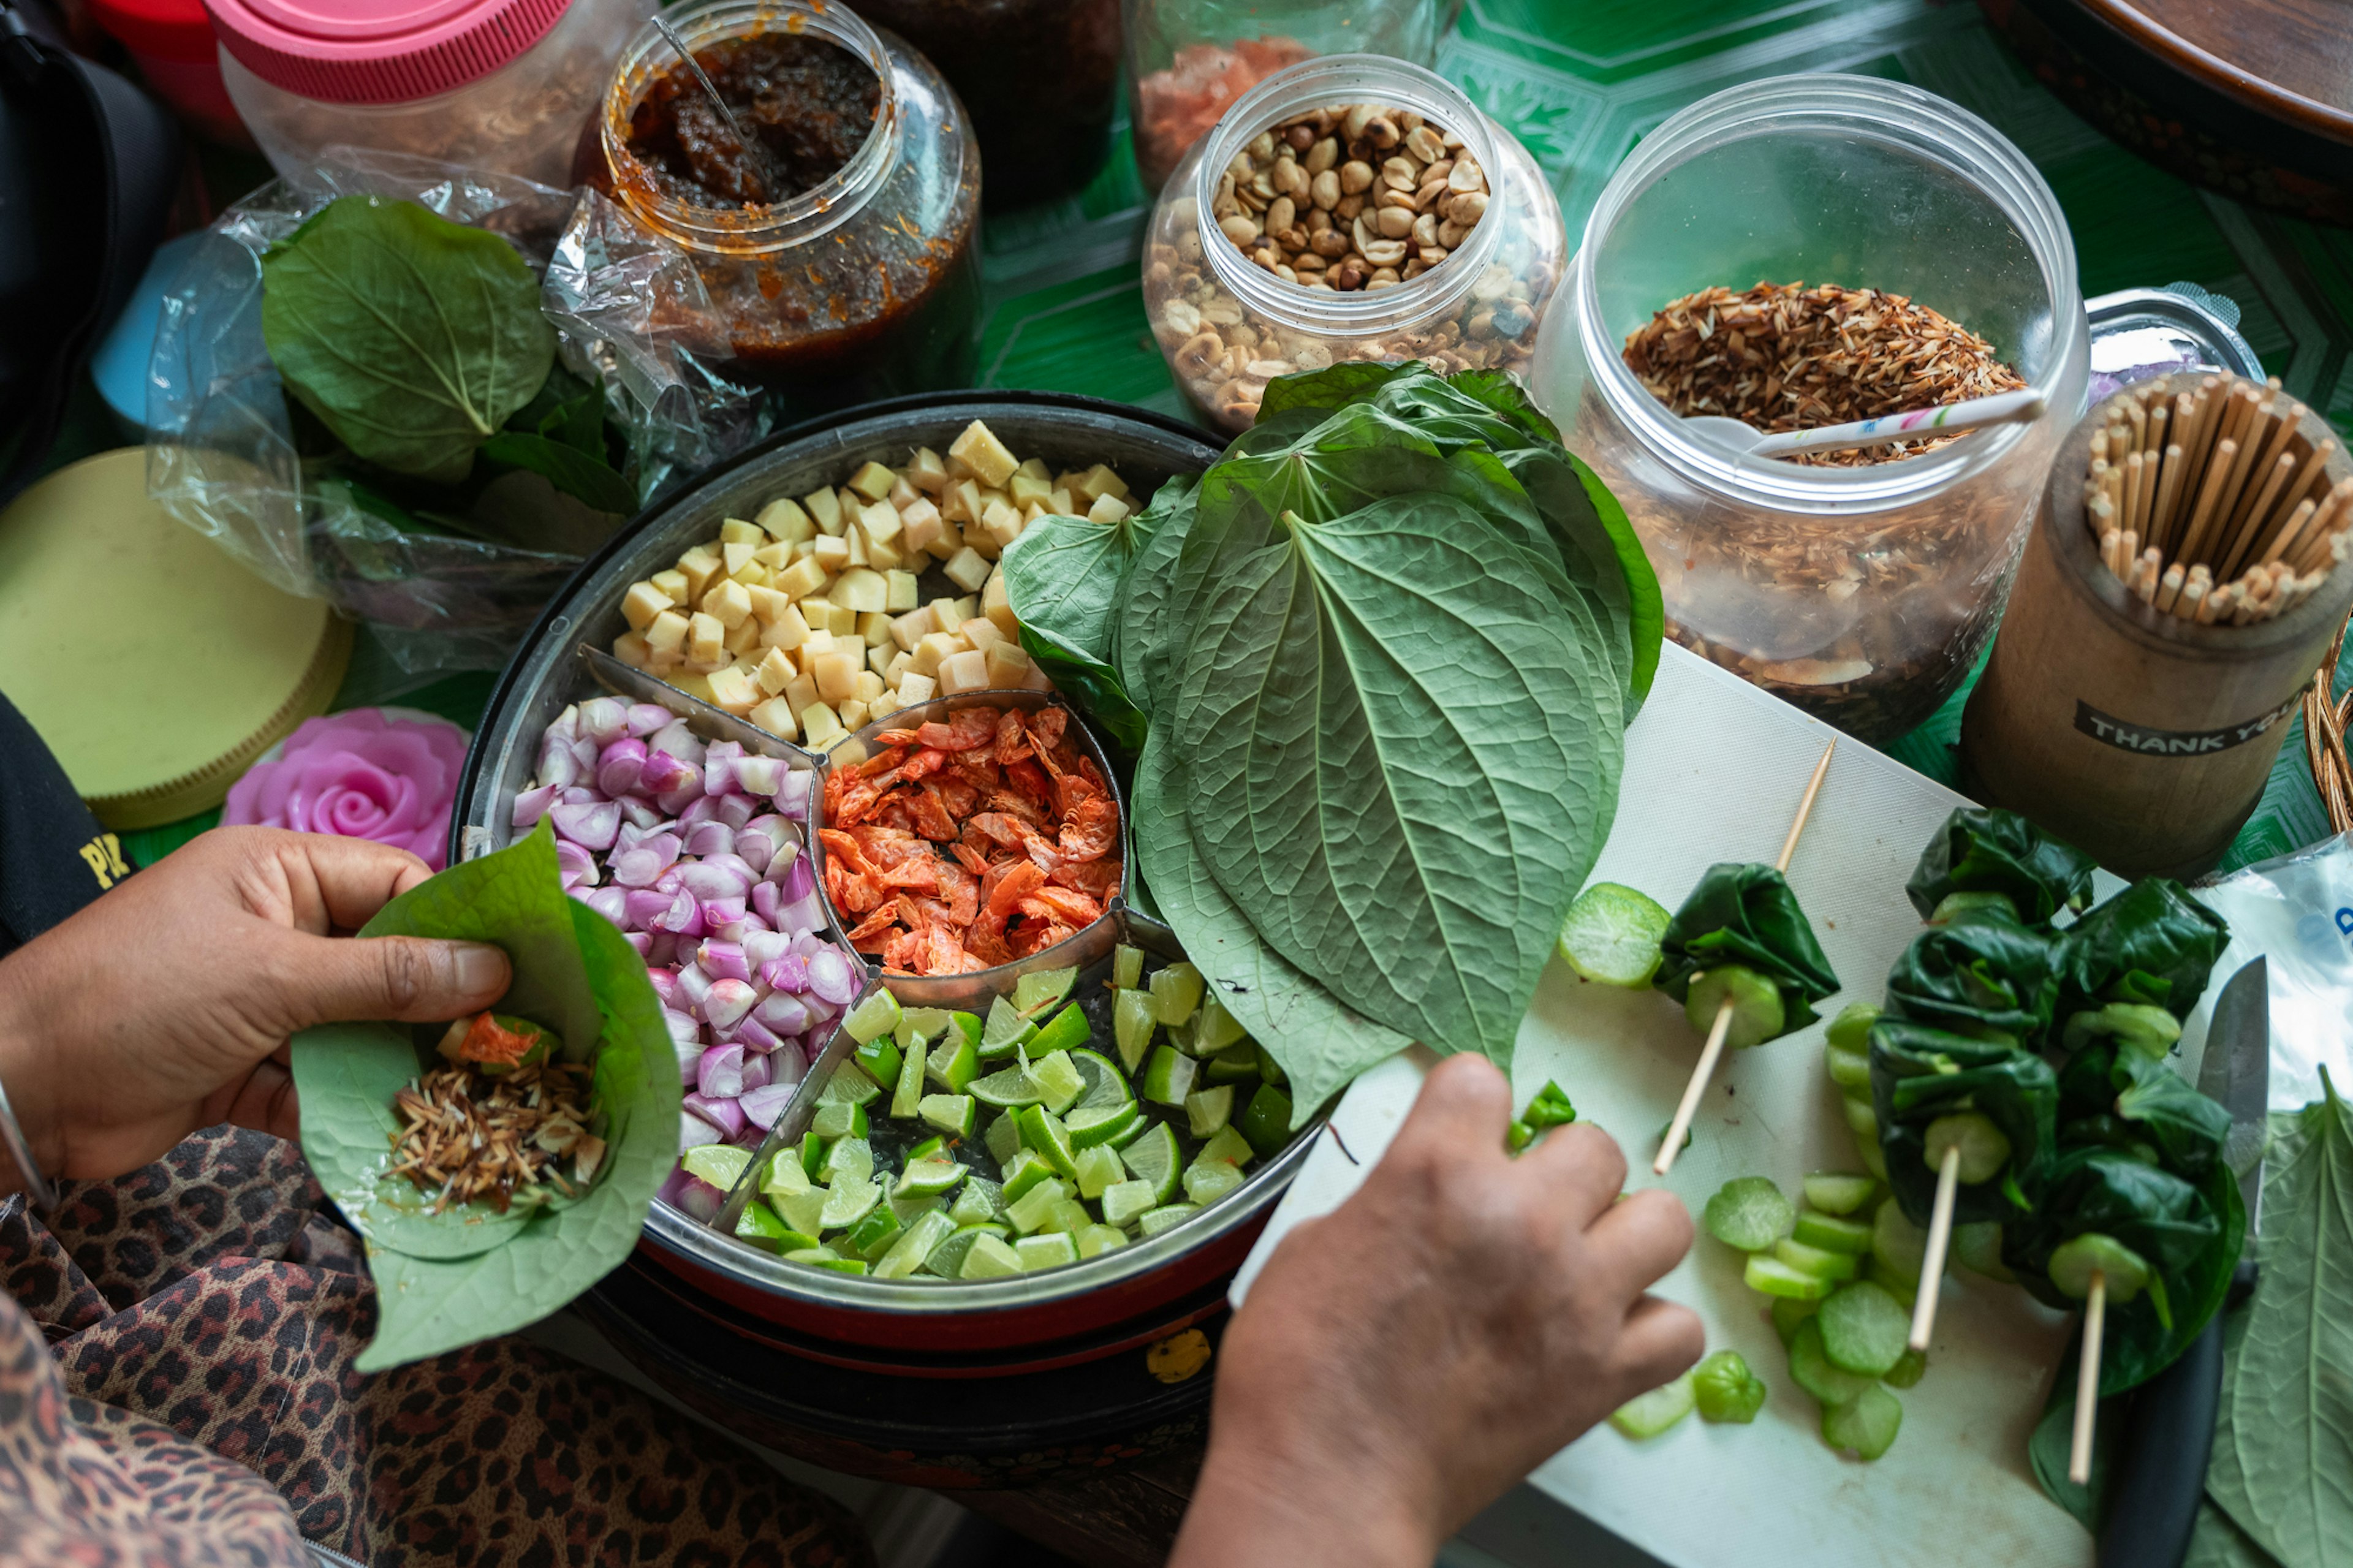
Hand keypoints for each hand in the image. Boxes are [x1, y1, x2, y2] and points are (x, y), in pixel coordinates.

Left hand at [0, 827, 509, 1183]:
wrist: (16, 1090)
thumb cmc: (138, 1000)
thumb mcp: (273, 978)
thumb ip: (386, 979)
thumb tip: (495, 970)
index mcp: (278, 874)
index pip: (396, 887)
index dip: (460, 927)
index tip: (525, 972)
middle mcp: (275, 930)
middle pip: (386, 964)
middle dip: (439, 1008)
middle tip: (511, 1047)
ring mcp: (258, 1003)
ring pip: (357, 1031)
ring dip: (399, 1068)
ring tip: (467, 1101)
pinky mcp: (242, 1071)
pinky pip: (317, 1087)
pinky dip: (348, 1113)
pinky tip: (394, 1139)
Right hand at [1170, 1055, 1701, 1567]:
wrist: (1325, 1482)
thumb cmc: (1296, 1369)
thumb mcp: (1315, 1243)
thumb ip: (1388, 1198)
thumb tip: (1421, 1194)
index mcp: (1434, 1172)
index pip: (1484, 1078)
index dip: (1466, 1110)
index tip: (1459, 1138)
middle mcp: (1521, 1219)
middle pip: (1594, 1144)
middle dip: (1557, 1172)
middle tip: (1525, 1212)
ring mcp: (1575, 1298)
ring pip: (1664, 1219)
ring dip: (1623, 1234)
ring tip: (1584, 1262)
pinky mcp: (1604, 1375)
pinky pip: (1680, 1328)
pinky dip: (1648, 1329)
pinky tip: (1603, 1335)